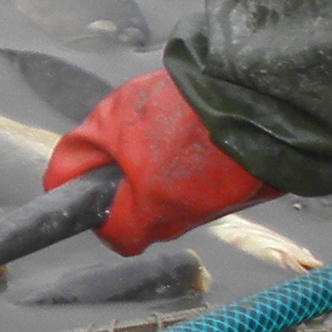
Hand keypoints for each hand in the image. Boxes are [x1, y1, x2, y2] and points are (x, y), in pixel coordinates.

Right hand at [44, 71, 267, 254]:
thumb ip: (125, 223)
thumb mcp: (157, 203)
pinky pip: (186, 140)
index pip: (67, 168)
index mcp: (103, 124)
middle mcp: (125, 105)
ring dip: (172, 179)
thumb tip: (113, 235)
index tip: (100, 223)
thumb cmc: (205, 149)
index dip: (77, 201)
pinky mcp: (195, 98)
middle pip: (113, 166)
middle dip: (137, 195)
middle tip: (168, 214)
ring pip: (153, 156)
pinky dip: (200, 160)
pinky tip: (225, 169)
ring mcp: (160, 97)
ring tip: (206, 190)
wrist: (265, 104)